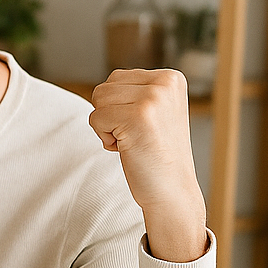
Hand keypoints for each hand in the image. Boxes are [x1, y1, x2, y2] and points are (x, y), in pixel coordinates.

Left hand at [88, 69, 207, 262]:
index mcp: (171, 77)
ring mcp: (154, 98)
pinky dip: (104, 138)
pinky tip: (129, 148)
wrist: (172, 190)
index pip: (116, 78)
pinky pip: (95, 118)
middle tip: (136, 135)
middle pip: (103, 88)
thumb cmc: (156, 153)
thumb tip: (104, 87)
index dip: (118, 107)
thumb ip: (135, 92)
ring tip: (133, 140)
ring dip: (107, 126)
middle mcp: (165, 83)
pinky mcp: (138, 116)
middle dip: (110, 115)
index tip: (143, 126)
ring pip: (97, 101)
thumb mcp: (154, 111)